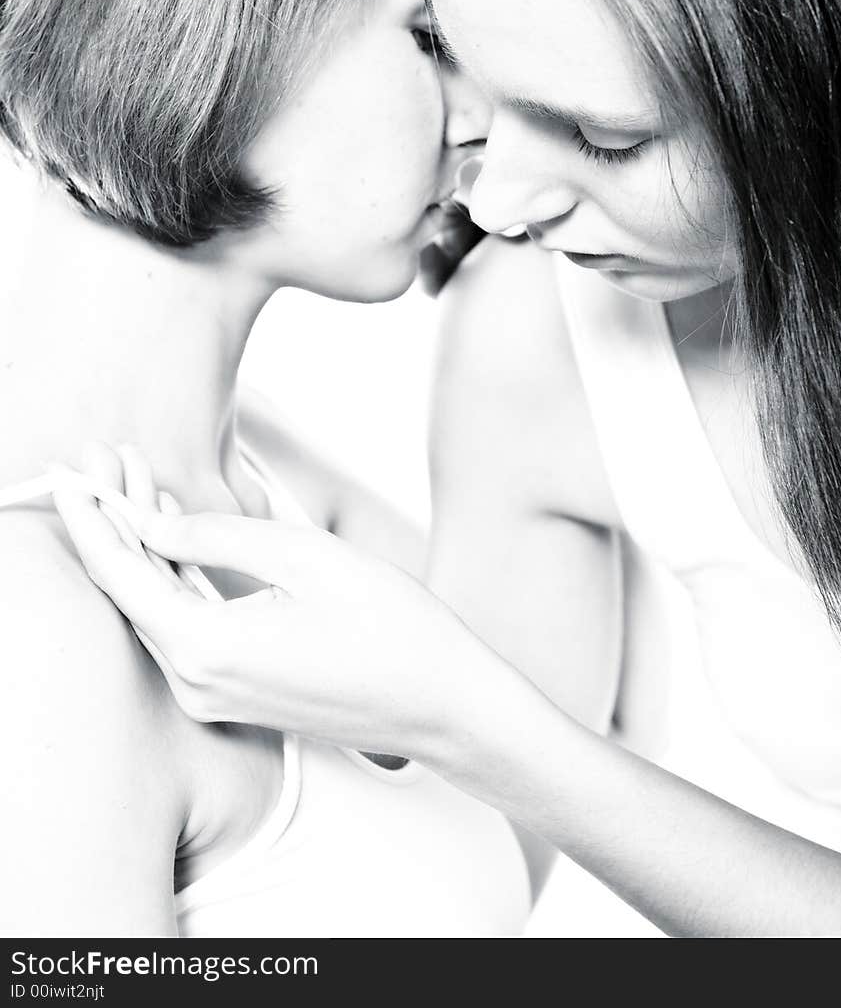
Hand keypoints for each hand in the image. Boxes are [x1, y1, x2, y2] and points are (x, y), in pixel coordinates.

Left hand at [53, 443, 484, 762]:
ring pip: (157, 608)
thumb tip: (153, 522)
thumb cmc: (390, 629)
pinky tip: (172, 531)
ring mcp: (217, 695)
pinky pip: (185, 628)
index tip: (74, 474)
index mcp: (209, 649)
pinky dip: (174, 577)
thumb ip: (221, 536)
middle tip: (107, 459)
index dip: (93, 520)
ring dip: (145, 546)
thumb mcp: (306, 557)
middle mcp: (199, 683)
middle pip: (132, 592)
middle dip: (116, 521)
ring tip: (135, 480)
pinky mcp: (238, 693)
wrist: (441, 704)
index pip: (121, 576)